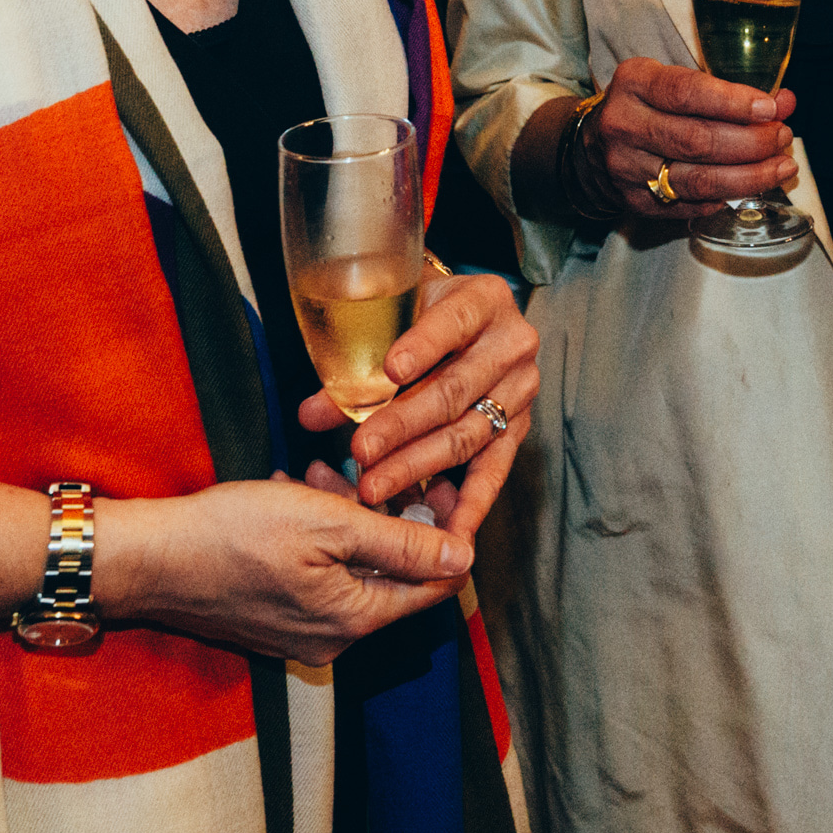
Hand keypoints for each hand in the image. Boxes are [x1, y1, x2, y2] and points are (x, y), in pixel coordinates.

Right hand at [99, 474, 472, 664]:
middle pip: (389, 572)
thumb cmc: (234, 534)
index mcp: (355, 620)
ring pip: (349, 566)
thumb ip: (400, 542)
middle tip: (365, 468)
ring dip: (345, 515)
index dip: (445, 531)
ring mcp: (299, 633)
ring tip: (319, 474)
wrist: (148, 559)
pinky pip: (315, 574)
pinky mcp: (271, 619)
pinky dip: (314, 534)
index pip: (433, 584)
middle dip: (384, 512)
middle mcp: (333, 639)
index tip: (438, 483)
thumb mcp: (328, 523)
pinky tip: (294, 495)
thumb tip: (464, 557)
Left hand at [296, 270, 539, 538]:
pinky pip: (494, 470)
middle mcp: (512, 343)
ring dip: (417, 466)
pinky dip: (471, 504)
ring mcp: (521, 389)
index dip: (422, 346)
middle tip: (361, 451)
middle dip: (403, 424)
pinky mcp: (519, 429)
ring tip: (374, 487)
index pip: (452, 322)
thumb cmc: (422, 315)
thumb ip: (356, 361)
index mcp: (484, 300)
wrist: (467, 322)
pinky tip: (451, 532)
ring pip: (466, 433)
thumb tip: (311, 414)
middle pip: (454, 389)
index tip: (390, 370)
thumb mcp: (393, 318)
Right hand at [573, 55, 796, 222]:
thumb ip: (729, 91)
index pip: (687, 92)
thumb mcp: (676, 82)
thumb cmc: (646, 105)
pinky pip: (690, 205)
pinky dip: (726, 197)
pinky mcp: (634, 201)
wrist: (592, 145)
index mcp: (634, 82)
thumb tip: (784, 102)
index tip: (770, 108)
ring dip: (750, 176)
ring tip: (781, 167)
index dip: (734, 102)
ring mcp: (626, 168)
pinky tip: (749, 187)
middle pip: (698, 140)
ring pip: (698, 180)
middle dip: (751, 142)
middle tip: (782, 137)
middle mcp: (624, 124)